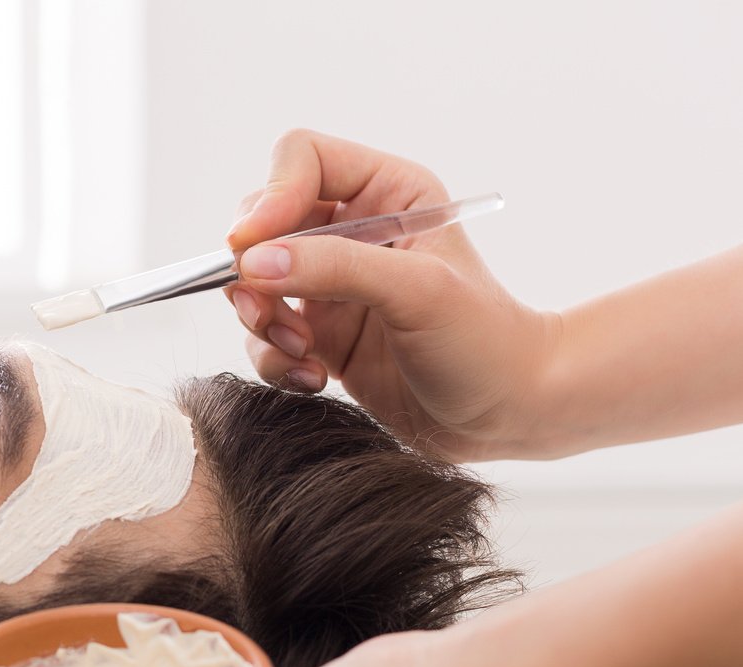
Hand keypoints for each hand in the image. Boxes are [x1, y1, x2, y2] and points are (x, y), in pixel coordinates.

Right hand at [224, 129, 559, 461]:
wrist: (506, 414)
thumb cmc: (483, 341)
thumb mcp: (415, 291)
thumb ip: (333, 267)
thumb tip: (251, 262)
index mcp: (387, 193)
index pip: (302, 161)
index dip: (270, 196)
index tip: (250, 244)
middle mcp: (353, 233)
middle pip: (263, 223)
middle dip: (255, 270)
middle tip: (267, 309)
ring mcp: (332, 287)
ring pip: (254, 284)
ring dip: (262, 321)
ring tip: (301, 351)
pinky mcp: (320, 337)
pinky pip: (265, 338)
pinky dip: (275, 361)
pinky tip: (314, 378)